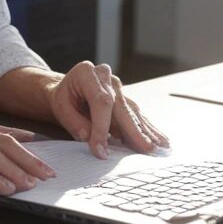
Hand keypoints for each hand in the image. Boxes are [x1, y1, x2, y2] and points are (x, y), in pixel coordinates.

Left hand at [47, 61, 169, 158]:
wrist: (67, 89)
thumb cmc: (63, 98)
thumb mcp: (60, 108)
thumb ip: (74, 122)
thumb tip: (88, 136)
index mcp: (87, 73)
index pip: (101, 101)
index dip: (102, 127)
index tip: (100, 150)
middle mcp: (107, 77)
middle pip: (122, 106)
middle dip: (133, 130)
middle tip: (145, 149)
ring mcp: (118, 88)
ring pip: (133, 112)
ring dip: (146, 131)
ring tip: (160, 147)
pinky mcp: (125, 99)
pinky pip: (137, 116)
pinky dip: (148, 130)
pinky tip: (161, 141)